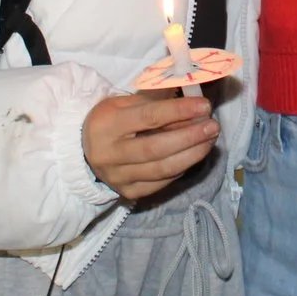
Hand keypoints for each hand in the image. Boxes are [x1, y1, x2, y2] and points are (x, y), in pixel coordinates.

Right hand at [82, 92, 219, 200]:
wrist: (83, 152)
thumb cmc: (110, 121)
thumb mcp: (124, 104)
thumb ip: (156, 103)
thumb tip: (193, 105)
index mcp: (107, 125)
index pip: (148, 117)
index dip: (179, 111)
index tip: (204, 106)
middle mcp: (110, 154)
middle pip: (156, 148)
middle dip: (190, 137)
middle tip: (213, 127)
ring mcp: (118, 177)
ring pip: (162, 169)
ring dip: (192, 155)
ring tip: (210, 141)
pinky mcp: (128, 192)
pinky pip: (161, 183)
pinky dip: (181, 169)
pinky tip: (193, 156)